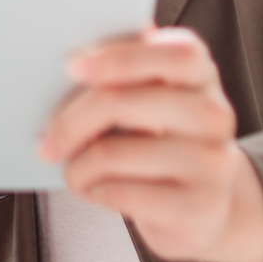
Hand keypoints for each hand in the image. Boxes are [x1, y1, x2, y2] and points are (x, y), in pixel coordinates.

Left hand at [38, 25, 262, 261]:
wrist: (209, 207)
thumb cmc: (163, 143)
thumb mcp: (154, 101)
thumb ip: (125, 76)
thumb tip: (71, 64)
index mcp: (200, 75)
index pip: (170, 54)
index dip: (117, 57)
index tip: (72, 67)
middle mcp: (214, 115)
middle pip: (121, 102)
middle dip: (70, 122)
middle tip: (47, 142)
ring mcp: (212, 163)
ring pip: (112, 153)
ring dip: (77, 166)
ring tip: (72, 171)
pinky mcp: (200, 208)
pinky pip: (122, 193)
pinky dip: (95, 192)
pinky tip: (96, 191)